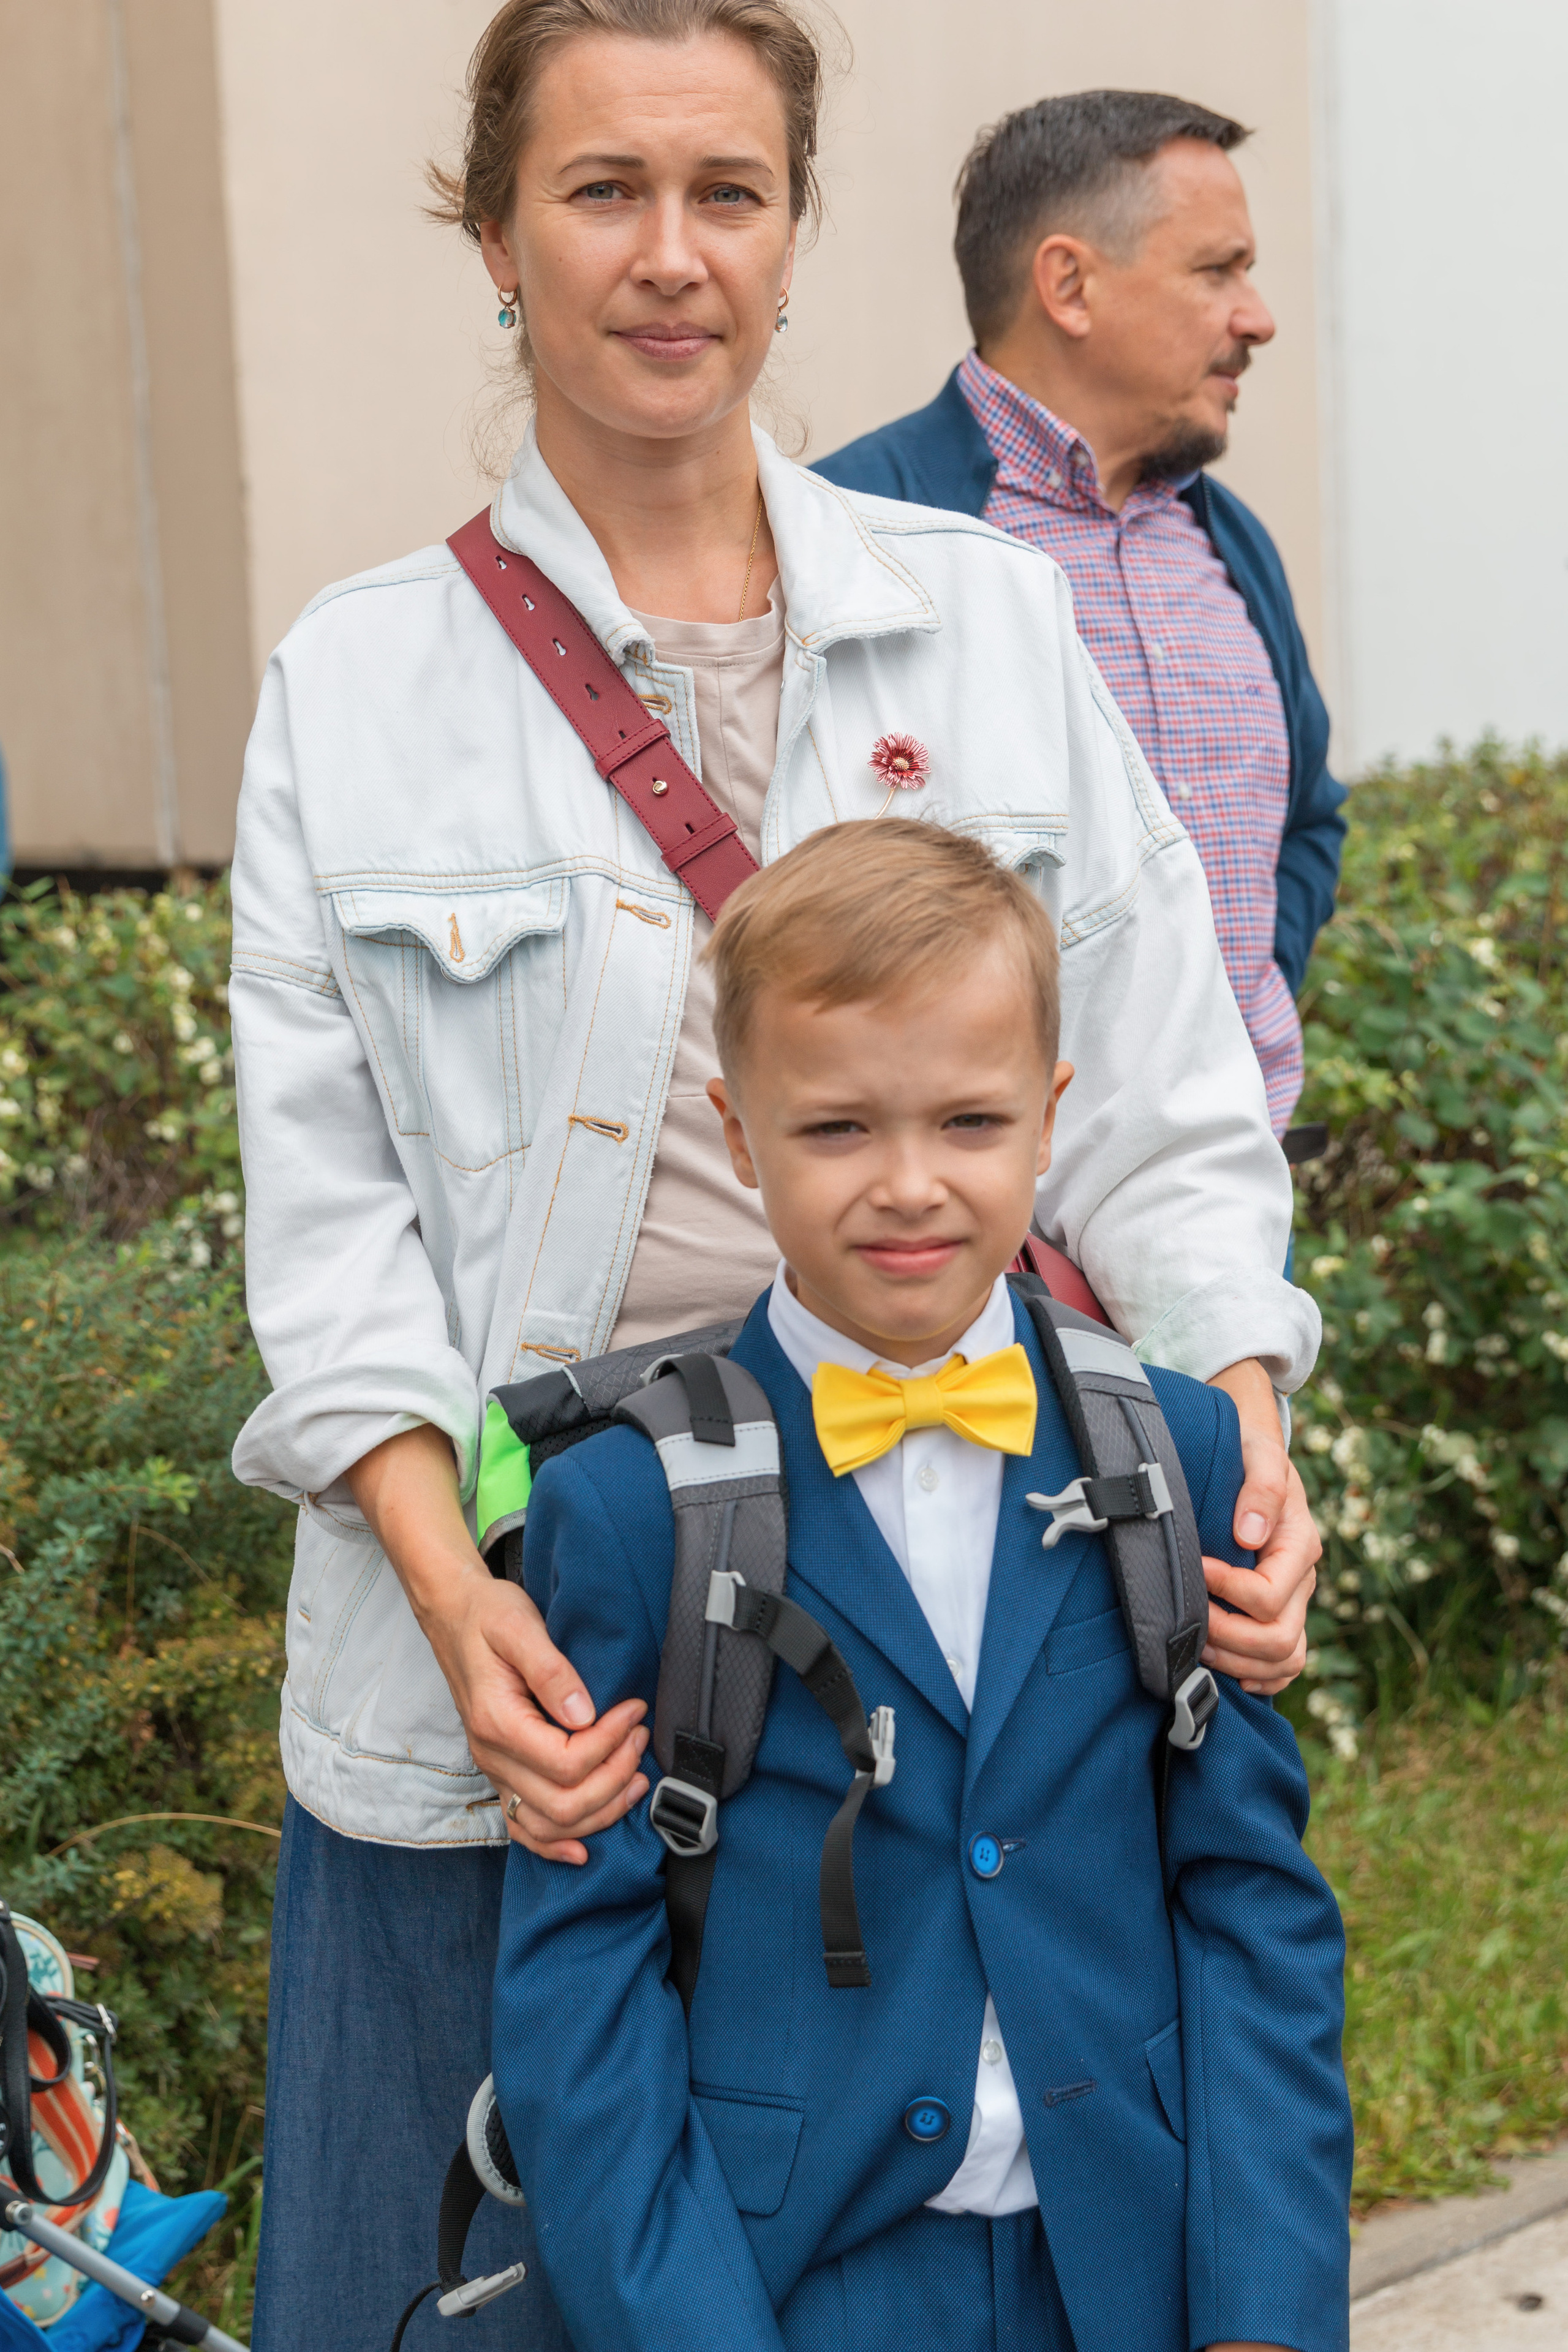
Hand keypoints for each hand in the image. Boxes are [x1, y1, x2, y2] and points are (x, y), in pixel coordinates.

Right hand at [424, 1568, 649, 1863]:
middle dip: (615, 1777)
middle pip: (563, 1803)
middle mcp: (492, 1756)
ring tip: (635, 1776)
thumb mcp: (518, 1626)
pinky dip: (555, 1845)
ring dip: (600, 1810)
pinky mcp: (501, 1773)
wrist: (454, 1616)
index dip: (610, 1743)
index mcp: (497, 1722)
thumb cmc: (487, 1616)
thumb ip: (552, 1671)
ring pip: (550, 1825)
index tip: (634, 1711)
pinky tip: (583, 1848)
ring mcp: (495, 1770)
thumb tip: (586, 1714)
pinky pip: (522, 1828)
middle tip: (639, 1737)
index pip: (566, 1762)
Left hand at [1203, 1360, 1319, 1694]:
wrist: (1253, 1455)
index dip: (1225, 1591)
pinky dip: (1260, 1676)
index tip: (1194, 1569)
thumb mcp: (1258, 1454)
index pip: (1267, 1595)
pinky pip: (1286, 1664)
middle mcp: (1302, 1579)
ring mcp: (1296, 1601)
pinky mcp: (1282, 1613)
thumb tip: (1250, 1533)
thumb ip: (1261, 1486)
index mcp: (1300, 1544)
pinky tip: (1228, 1671)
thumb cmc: (1251, 1453)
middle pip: (1277, 1638)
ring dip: (1236, 1660)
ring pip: (1284, 1658)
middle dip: (1226, 1635)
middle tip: (1186, 1617)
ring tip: (1195, 1643)